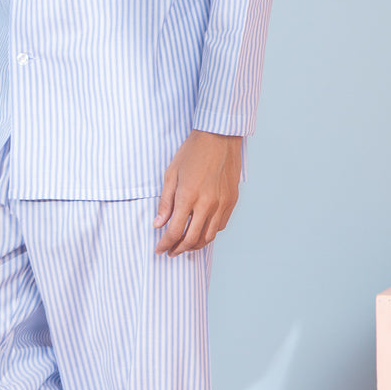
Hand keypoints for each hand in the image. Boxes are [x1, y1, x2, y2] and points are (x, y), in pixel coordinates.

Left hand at [153, 130, 241, 256]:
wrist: (219, 138)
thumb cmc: (192, 152)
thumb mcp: (171, 174)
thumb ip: (165, 202)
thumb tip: (158, 223)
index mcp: (188, 196)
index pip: (175, 231)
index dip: (165, 244)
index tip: (159, 248)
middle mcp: (207, 204)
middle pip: (192, 239)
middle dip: (178, 249)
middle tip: (170, 251)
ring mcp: (222, 204)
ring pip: (209, 236)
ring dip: (195, 245)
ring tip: (184, 245)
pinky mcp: (231, 201)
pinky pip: (220, 226)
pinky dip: (209, 233)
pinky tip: (201, 231)